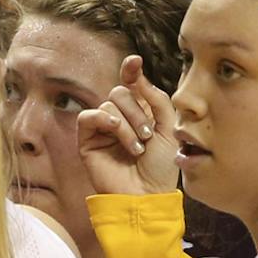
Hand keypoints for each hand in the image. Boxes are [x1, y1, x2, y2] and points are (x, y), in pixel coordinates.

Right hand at [76, 56, 180, 196]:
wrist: (147, 196)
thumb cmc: (160, 168)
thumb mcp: (168, 129)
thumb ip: (157, 100)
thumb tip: (139, 78)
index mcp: (142, 113)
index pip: (132, 84)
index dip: (131, 71)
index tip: (135, 62)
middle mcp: (121, 118)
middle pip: (121, 91)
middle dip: (137, 111)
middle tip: (148, 135)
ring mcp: (103, 130)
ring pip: (109, 104)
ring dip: (127, 124)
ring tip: (137, 147)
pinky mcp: (88, 141)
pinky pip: (89, 116)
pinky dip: (104, 120)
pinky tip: (116, 132)